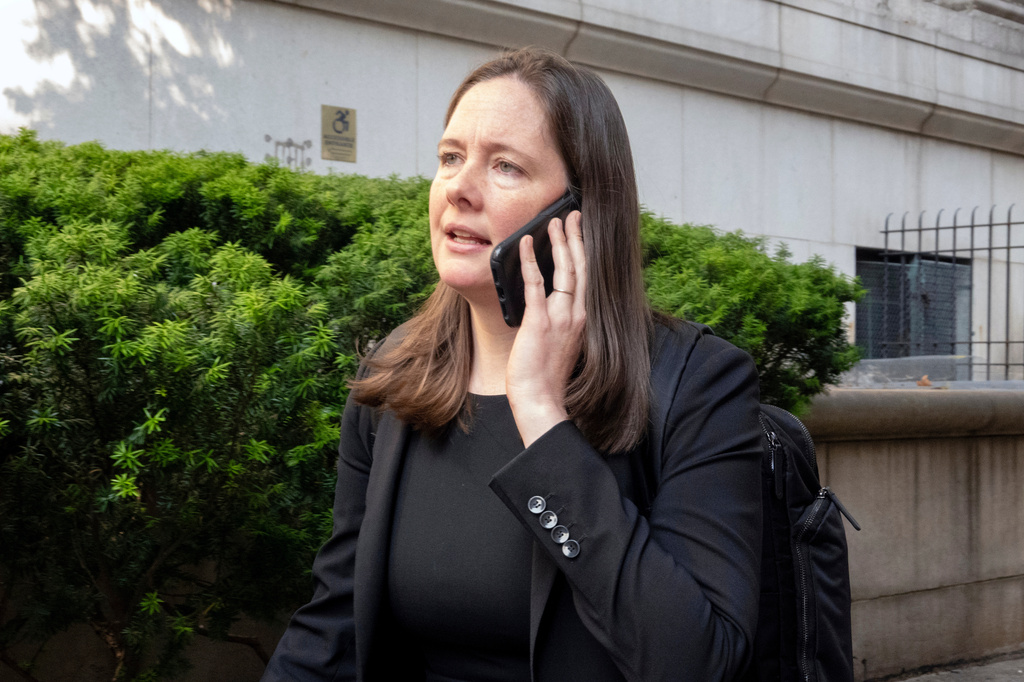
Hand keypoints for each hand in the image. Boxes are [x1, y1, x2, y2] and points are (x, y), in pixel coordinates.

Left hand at [506, 210, 585, 446]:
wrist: (540, 400)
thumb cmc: (546, 378)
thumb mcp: (559, 344)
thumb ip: (558, 321)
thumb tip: (547, 303)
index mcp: (582, 319)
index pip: (586, 278)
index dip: (584, 252)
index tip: (580, 232)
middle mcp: (577, 315)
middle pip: (581, 267)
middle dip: (576, 238)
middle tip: (572, 215)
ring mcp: (560, 317)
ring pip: (565, 271)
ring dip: (560, 243)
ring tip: (555, 222)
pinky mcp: (540, 321)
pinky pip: (536, 284)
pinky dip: (530, 261)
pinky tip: (525, 243)